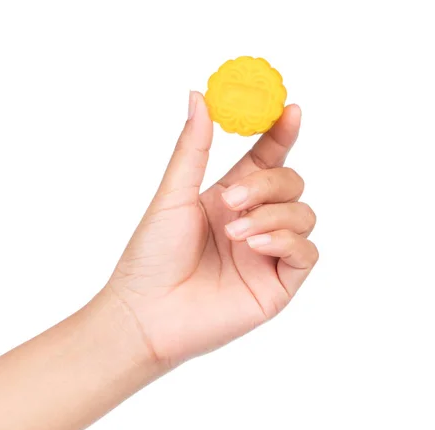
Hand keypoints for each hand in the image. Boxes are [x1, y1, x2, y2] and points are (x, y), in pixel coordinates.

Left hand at [107, 92, 317, 367]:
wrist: (146, 312)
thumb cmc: (151, 255)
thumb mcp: (173, 194)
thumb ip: (193, 148)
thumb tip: (198, 94)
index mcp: (228, 197)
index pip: (267, 158)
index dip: (282, 133)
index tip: (291, 109)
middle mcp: (252, 221)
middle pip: (291, 182)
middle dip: (268, 184)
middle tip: (233, 199)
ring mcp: (267, 253)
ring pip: (303, 215)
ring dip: (274, 215)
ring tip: (236, 232)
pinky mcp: (278, 284)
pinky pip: (306, 253)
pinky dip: (287, 242)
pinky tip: (255, 246)